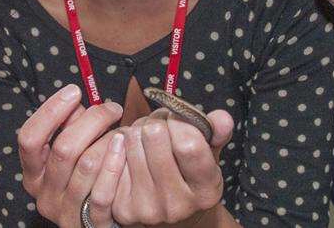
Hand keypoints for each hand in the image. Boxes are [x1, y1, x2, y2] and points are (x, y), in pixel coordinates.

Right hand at [18, 85, 126, 227]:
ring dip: (109, 141)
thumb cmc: (86, 176)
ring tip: (123, 131)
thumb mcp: (72, 152)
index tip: (74, 91)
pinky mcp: (89, 224)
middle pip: (64, 149)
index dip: (50, 111)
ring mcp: (66, 212)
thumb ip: (69, 126)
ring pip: (87, 165)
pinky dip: (116, 165)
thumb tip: (75, 98)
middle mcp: (44, 194)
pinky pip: (104, 192)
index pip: (29, 138)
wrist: (98, 222)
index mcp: (33, 173)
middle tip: (112, 108)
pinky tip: (125, 149)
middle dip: (92, 121)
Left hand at [111, 108, 234, 226]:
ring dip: (135, 130)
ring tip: (144, 139)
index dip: (179, 121)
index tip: (176, 118)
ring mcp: (148, 209)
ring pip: (130, 141)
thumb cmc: (189, 174)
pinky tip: (128, 152)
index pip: (188, 144)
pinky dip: (118, 146)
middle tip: (158, 126)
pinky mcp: (123, 208)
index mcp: (205, 190)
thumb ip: (218, 133)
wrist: (172, 216)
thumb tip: (222, 117)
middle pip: (154, 137)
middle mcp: (177, 205)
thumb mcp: (209, 155)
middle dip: (155, 121)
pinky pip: (112, 157)